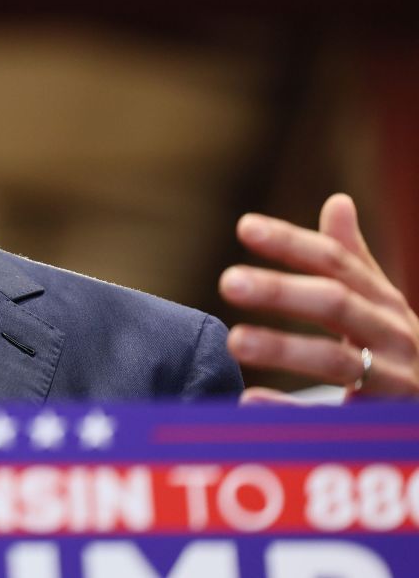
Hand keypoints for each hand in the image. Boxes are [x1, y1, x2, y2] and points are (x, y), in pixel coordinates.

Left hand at [220, 193, 417, 403]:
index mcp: (384, 302)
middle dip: (283, 292)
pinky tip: (250, 400)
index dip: (292, 243)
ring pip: (337, 361)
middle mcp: (393, 336)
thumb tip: (338, 201)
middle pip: (336, 304)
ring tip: (234, 341)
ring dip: (284, 349)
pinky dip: (290, 410)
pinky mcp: (379, 425)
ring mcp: (393, 381)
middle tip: (228, 281)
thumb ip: (353, 259)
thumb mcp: (380, 303)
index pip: (337, 263)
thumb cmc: (396, 349)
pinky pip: (333, 419)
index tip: (245, 226)